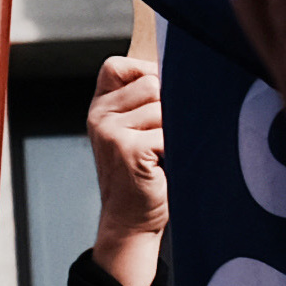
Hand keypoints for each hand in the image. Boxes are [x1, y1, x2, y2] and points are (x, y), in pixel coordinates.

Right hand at [84, 49, 167, 285]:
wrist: (131, 219)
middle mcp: (99, 115)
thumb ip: (147, 101)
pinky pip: (168, 132)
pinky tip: (168, 164)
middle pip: (151, 83)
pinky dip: (177, 148)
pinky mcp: (126, 148)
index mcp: (100, 106)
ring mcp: (109, 131)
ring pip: (164, 107)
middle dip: (171, 106)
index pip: (117, 66)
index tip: (161, 99)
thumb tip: (186, 67)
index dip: (145, 72)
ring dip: (176, 130)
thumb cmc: (144, 173)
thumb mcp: (138, 130)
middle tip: (170, 136)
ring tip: (169, 152)